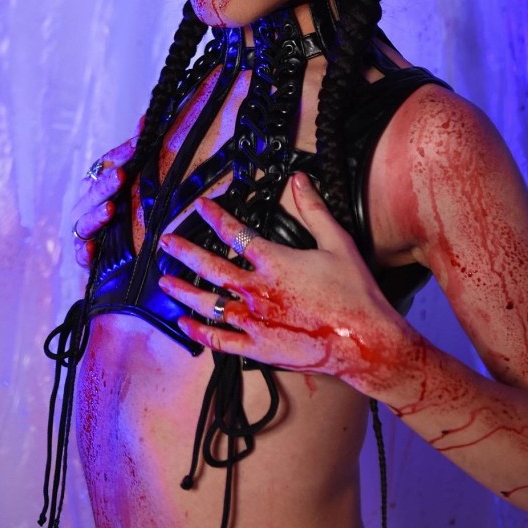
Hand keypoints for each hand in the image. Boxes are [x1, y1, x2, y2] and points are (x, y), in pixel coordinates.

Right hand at [71, 136, 135, 267]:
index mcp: (95, 183)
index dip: (120, 155)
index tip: (137, 146)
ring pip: (85, 221)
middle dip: (107, 184)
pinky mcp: (84, 255)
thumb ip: (134, 154)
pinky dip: (86, 252)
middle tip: (121, 175)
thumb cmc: (120, 209)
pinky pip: (81, 254)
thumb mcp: (129, 182)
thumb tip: (146, 120)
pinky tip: (93, 249)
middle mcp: (85, 204)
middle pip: (93, 192)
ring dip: (97, 216)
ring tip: (110, 209)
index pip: (104, 165)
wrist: (110, 252)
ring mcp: (83, 230)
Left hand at [158, 173, 405, 386]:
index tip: (200, 207)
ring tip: (164, 282)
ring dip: (183, 291)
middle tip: (166, 243)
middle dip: (184, 252)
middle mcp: (257, 290)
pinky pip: (220, 340)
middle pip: (211, 266)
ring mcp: (254, 321)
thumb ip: (314, 209)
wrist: (364, 339)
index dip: (214, 217)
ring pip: (208, 303)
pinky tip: (185, 324)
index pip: (235, 233)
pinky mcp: (258, 348)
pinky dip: (200, 332)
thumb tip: (300, 180)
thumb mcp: (337, 242)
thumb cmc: (354, 292)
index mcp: (274, 261)